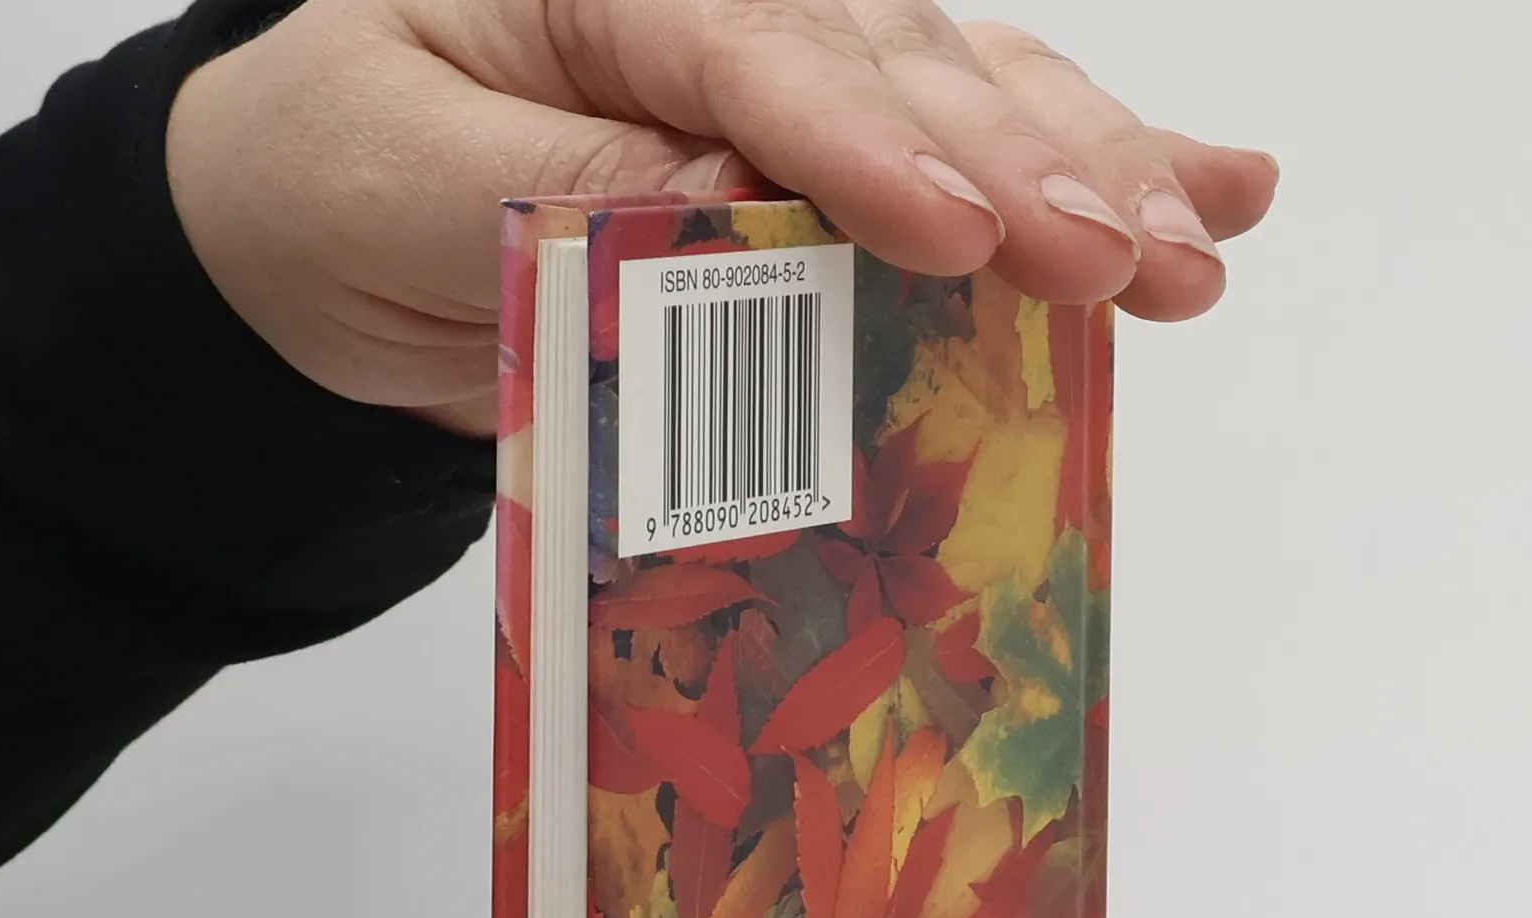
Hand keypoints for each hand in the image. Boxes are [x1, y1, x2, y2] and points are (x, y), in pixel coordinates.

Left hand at [167, 0, 1277, 437]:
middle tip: (1126, 260)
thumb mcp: (403, 182)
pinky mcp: (822, 155)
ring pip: (967, 95)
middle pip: (896, 63)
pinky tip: (1211, 189)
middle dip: (1023, 167)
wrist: (320, 230)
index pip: (750, 43)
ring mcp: (784, 69)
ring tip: (1198, 243)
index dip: (865, 144)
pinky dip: (1081, 171)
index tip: (962, 235)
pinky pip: (960, 151)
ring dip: (1092, 173)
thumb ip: (565, 190)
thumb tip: (742, 208)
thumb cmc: (337, 181)